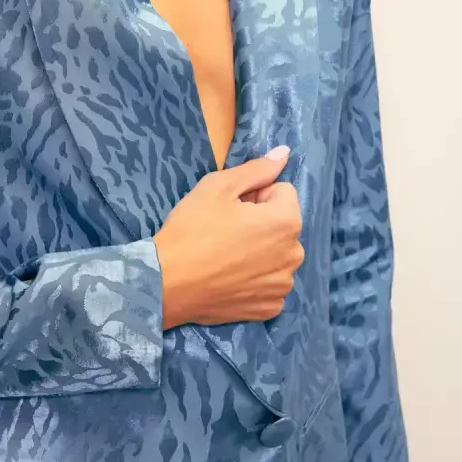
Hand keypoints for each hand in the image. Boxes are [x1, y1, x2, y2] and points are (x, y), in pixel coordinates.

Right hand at [151, 147, 303, 328]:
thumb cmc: (192, 229)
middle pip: (282, 224)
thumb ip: (257, 168)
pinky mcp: (269, 308)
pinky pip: (269, 282)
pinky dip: (254, 278)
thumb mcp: (219, 186)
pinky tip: (229, 277)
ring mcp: (282, 285)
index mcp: (286, 222)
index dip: (255, 194)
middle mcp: (294, 255)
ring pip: (276, 253)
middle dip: (261, 222)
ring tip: (225, 254)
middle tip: (226, 230)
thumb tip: (284, 153)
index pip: (282, 192)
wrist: (167, 283)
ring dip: (259, 250)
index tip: (232, 207)